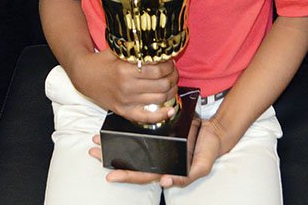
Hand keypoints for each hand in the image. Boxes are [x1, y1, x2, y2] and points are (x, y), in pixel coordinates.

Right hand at [71, 49, 178, 125]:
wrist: (84, 76)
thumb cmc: (102, 61)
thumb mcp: (117, 49)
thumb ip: (135, 46)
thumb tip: (155, 42)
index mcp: (125, 70)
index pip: (157, 70)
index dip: (169, 65)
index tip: (170, 61)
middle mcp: (127, 87)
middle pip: (161, 84)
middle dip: (172, 77)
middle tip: (173, 71)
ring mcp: (126, 101)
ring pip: (159, 99)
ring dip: (171, 91)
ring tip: (171, 83)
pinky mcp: (124, 111)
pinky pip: (146, 118)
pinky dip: (161, 116)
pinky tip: (171, 110)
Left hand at [88, 117, 224, 187]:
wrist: (215, 132)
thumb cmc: (208, 151)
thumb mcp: (202, 166)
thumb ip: (187, 176)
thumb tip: (166, 182)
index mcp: (165, 168)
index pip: (142, 174)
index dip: (126, 175)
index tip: (109, 174)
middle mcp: (157, 157)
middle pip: (130, 161)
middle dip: (110, 158)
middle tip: (92, 151)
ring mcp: (157, 144)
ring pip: (132, 147)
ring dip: (114, 144)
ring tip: (96, 140)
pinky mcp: (158, 130)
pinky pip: (140, 133)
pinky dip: (126, 131)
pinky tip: (115, 126)